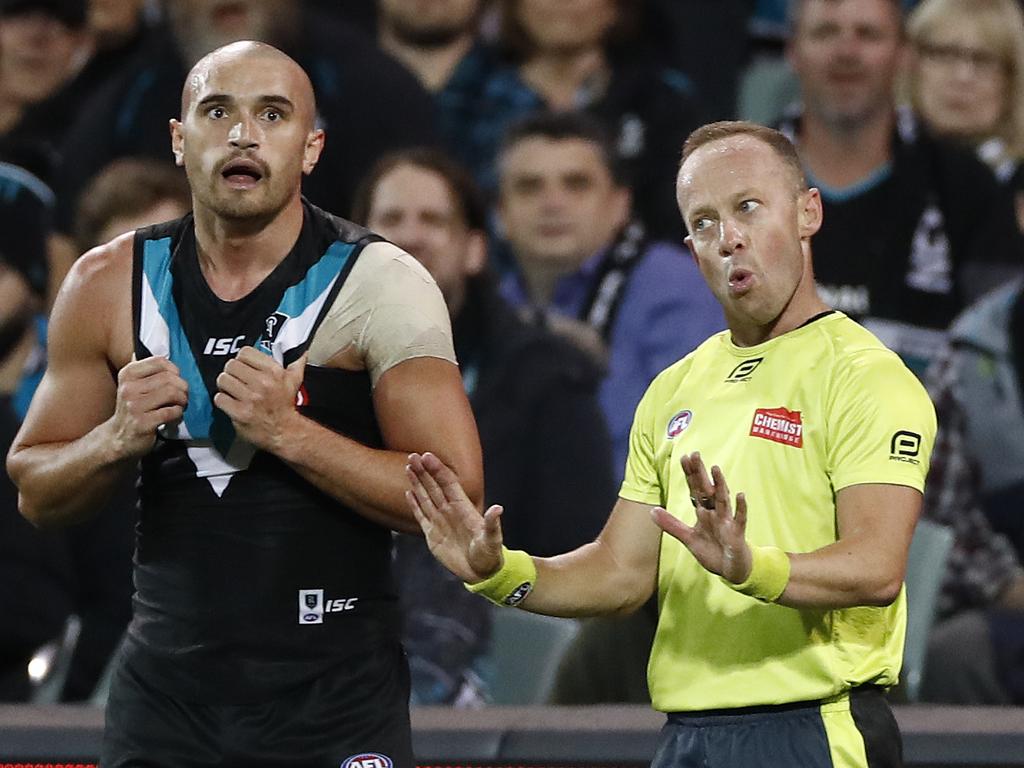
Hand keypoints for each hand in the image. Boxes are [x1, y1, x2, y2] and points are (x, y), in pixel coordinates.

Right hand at [111, 356, 187, 458]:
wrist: (118, 437)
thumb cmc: (132, 408)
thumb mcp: (132, 385)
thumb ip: (145, 369)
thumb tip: (161, 347)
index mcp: (128, 374)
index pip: (160, 361)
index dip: (175, 371)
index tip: (176, 380)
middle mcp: (129, 388)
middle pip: (169, 378)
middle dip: (183, 387)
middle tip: (182, 396)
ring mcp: (134, 406)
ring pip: (172, 393)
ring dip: (182, 400)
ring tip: (180, 404)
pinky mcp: (143, 423)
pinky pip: (171, 411)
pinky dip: (178, 413)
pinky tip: (174, 415)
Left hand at [213, 347, 304, 451]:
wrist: (284, 431)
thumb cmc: (285, 405)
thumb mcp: (294, 380)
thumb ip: (296, 361)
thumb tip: (301, 348)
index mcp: (274, 372)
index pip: (245, 352)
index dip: (242, 359)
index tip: (244, 367)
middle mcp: (262, 383)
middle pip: (231, 365)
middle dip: (232, 372)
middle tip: (237, 380)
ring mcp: (250, 399)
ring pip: (223, 380)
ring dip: (226, 386)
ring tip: (233, 391)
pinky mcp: (239, 413)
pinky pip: (219, 398)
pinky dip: (223, 400)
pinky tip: (231, 402)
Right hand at [405, 451, 502, 582]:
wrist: (481, 572)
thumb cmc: (490, 554)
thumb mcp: (492, 539)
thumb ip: (492, 524)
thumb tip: (497, 508)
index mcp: (463, 507)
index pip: (448, 482)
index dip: (437, 469)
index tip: (427, 456)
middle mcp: (450, 510)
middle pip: (434, 486)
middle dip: (423, 471)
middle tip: (412, 456)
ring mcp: (440, 521)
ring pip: (425, 497)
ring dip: (417, 482)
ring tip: (408, 467)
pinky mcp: (432, 534)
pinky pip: (421, 515)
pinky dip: (414, 504)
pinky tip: (409, 492)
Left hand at [651, 451, 751, 583]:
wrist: (731, 570)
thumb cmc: (712, 551)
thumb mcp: (688, 538)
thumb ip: (671, 525)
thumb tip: (652, 511)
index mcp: (703, 512)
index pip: (695, 489)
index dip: (689, 474)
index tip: (684, 457)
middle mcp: (715, 513)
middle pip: (706, 489)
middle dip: (700, 473)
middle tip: (695, 454)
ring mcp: (726, 521)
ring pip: (723, 499)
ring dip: (720, 484)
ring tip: (715, 468)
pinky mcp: (737, 533)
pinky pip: (740, 518)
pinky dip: (741, 507)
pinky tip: (740, 495)